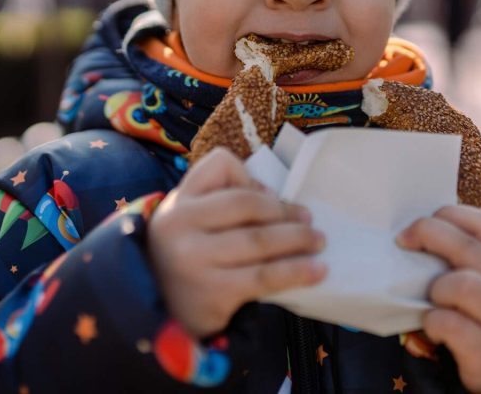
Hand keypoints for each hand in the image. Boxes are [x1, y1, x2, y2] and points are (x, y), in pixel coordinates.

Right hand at [147, 147, 326, 338]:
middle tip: (310, 221)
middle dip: (285, 212)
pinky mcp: (212, 292)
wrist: (161, 314)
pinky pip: (264, 277)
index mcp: (178, 202)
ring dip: (298, 240)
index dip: (250, 178)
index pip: (220, 166)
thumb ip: (222, 201)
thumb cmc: (188, 259)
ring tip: (319, 242)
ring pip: (260, 241)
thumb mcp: (190, 221)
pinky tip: (317, 271)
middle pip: (247, 204)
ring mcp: (194, 260)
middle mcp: (180, 226)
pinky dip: (296, 272)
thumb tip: (276, 199)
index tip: (271, 198)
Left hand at [397, 206, 480, 393]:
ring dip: (437, 288)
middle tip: (402, 242)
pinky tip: (434, 329)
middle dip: (427, 235)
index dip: (448, 215)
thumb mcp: (480, 284)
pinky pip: (452, 324)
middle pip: (467, 246)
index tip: (416, 224)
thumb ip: (456, 260)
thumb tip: (408, 235)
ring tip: (431, 300)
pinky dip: (433, 322)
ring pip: (464, 285)